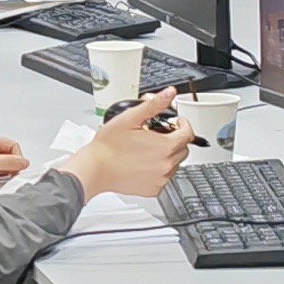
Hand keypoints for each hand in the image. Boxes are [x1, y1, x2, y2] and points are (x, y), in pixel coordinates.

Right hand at [62, 89, 191, 203]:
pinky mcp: (153, 190)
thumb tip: (169, 93)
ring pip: (175, 163)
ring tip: (148, 149)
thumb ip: (154, 105)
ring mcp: (160, 179)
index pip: (188, 133)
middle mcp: (167, 165)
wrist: (95, 169)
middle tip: (157, 135)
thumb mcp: (130, 118)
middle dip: (175, 139)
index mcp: (166, 146)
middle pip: (183, 148)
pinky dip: (159, 170)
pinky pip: (164, 178)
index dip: (183, 124)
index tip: (175, 122)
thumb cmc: (108, 146)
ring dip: (168, 155)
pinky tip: (144, 163)